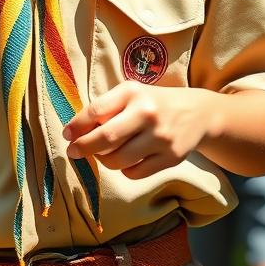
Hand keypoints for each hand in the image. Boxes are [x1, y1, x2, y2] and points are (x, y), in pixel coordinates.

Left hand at [62, 81, 208, 178]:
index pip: (96, 110)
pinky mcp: (171, 158)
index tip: (67, 135)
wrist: (197, 112)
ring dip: (104, 160)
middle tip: (73, 152)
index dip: (77, 125)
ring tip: (102, 154)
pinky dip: (124, 170)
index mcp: (133, 92)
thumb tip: (75, 131)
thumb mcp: (131, 94)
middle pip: (106, 138)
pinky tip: (126, 160)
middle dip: (83, 147)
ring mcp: (161, 137)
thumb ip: (106, 108)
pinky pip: (135, 173)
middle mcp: (147, 113)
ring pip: (118, 160)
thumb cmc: (152, 102)